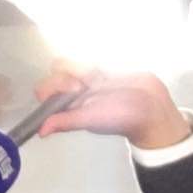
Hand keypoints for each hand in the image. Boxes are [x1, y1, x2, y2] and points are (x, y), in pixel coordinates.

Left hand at [30, 64, 190, 150]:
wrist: (151, 109)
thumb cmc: (119, 117)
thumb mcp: (90, 119)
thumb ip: (66, 121)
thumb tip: (40, 132)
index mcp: (68, 106)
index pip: (45, 90)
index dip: (54, 86)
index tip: (74, 89)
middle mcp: (75, 93)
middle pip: (56, 73)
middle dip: (67, 73)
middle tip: (86, 83)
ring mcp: (89, 81)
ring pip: (70, 64)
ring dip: (79, 65)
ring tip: (97, 76)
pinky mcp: (103, 71)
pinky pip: (87, 60)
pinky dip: (88, 60)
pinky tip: (102, 67)